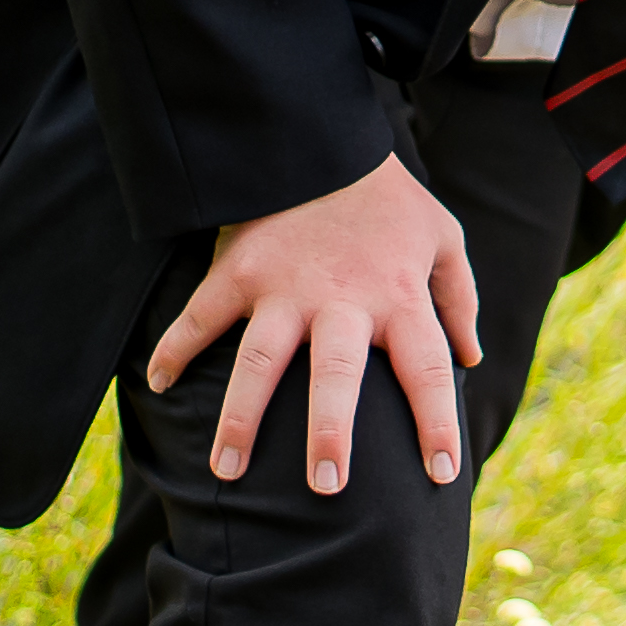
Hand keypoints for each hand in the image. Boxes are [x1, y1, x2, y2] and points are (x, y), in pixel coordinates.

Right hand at [145, 156, 482, 495]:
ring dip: (241, 416)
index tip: (442, 473)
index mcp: (398, 295)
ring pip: (260, 360)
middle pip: (338, 374)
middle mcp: (342, 299)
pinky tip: (156, 386)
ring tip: (226, 472)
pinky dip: (173, 348)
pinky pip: (200, 315)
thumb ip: (458, 299)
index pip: (426, 368)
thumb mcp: (442, 236)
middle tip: (327, 487)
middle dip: (331, 431)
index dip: (437, 422)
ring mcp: (284, 286)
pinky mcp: (238, 269)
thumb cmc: (388, 198)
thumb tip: (470, 360)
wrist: (321, 138)